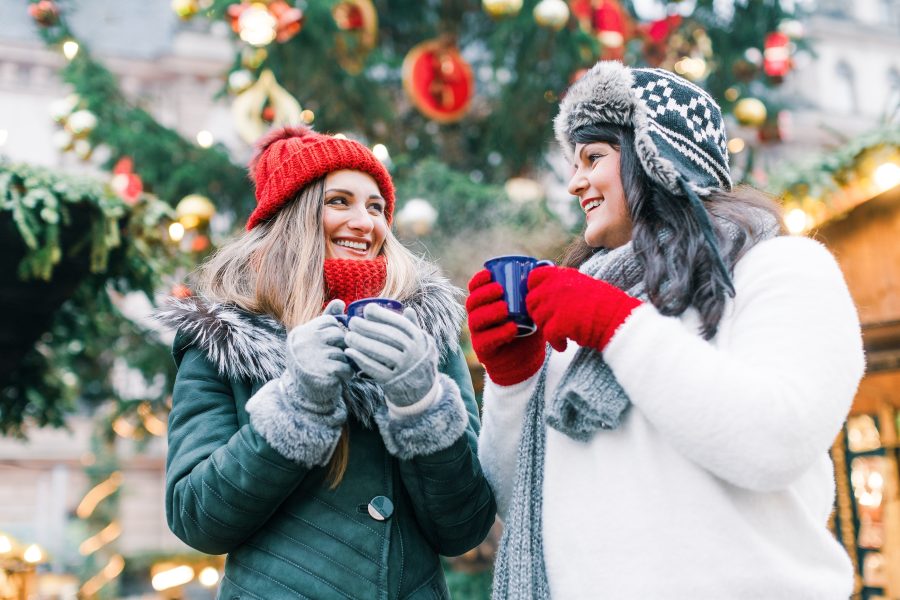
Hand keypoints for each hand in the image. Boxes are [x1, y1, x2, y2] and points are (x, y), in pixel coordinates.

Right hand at [282, 299, 352, 413]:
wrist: (303, 396)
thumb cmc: (312, 363)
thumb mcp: (315, 340)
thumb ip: (327, 320)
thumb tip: (340, 301)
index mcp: (301, 332)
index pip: (330, 321)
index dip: (337, 332)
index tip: (333, 344)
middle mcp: (303, 342)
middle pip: (338, 334)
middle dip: (342, 347)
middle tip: (337, 358)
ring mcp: (312, 356)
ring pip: (344, 351)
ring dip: (345, 362)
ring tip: (336, 369)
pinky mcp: (323, 372)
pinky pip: (346, 367)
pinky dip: (347, 373)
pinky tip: (338, 377)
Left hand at [344, 305, 437, 407]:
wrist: (421, 391)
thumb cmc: (417, 361)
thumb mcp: (422, 344)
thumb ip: (414, 328)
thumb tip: (409, 309)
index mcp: (420, 340)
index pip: (400, 324)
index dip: (383, 315)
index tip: (367, 309)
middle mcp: (414, 353)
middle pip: (389, 336)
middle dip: (368, 327)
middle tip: (352, 322)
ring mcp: (404, 368)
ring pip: (381, 352)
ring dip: (362, 343)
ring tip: (348, 336)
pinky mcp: (393, 381)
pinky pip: (375, 369)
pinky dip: (361, 360)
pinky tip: (350, 352)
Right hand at [466, 269, 545, 385]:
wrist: (527, 358)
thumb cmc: (527, 326)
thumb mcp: (531, 306)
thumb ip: (534, 288)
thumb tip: (544, 264)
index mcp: (484, 304)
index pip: (474, 289)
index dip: (478, 280)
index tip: (490, 273)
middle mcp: (477, 317)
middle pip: (472, 303)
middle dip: (483, 294)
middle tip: (500, 290)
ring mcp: (479, 334)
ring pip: (475, 320)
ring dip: (489, 312)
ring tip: (505, 309)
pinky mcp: (484, 351)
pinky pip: (486, 341)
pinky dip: (499, 333)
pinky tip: (512, 328)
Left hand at [526, 266, 641, 352]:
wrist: (618, 318)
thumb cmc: (605, 303)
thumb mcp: (582, 284)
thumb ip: (563, 285)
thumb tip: (546, 293)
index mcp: (562, 275)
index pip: (534, 277)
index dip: (532, 289)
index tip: (539, 299)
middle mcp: (555, 287)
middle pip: (531, 301)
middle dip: (538, 313)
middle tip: (551, 322)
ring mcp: (556, 304)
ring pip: (538, 319)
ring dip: (547, 328)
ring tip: (561, 333)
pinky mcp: (559, 323)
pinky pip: (548, 335)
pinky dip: (555, 343)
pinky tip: (564, 345)